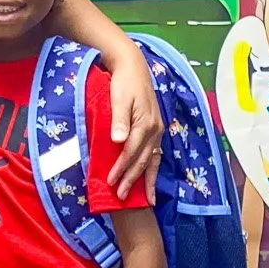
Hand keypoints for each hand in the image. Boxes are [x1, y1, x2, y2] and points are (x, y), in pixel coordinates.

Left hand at [101, 45, 161, 199]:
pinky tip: (150, 181)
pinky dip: (153, 170)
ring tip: (145, 199)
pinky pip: (155, 155)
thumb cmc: (124, 82)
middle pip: (143, 160)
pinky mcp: (156, 130)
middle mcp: (155, 130)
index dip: (121, 168)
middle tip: (122, 197)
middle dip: (133, 180)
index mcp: (145, 123)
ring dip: (147, 180)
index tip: (111, 182)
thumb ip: (119, 120)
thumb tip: (118, 140)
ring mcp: (157, 131)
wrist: (134, 68)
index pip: (131, 152)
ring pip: (153, 160)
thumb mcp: (119, 98)